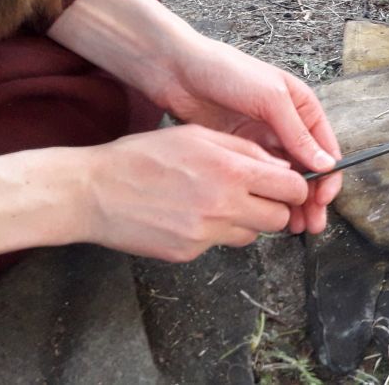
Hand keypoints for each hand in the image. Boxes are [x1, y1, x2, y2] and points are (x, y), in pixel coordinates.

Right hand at [81, 125, 309, 261]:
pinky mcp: (189, 252)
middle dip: (275, 207)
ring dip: (247, 221)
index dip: (296, 187)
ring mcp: (206, 232)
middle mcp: (223, 204)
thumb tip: (282, 167)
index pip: (293, 188)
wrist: (92, 192)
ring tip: (219, 203)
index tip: (287, 185)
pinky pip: (221, 245)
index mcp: (230, 169)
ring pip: (253, 235)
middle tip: (256, 196)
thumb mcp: (197, 135)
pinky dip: (216, 233)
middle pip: (280, 217)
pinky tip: (192, 216)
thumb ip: (246, 149)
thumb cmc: (142, 157)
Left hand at [161, 38, 342, 233]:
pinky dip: (266, 195)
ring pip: (285, 177)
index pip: (325, 148)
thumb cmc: (227, 71)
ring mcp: (263, 139)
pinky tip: (266, 211)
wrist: (177, 69)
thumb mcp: (269, 98)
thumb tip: (325, 164)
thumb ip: (297, 132)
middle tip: (311, 224)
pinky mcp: (240, 150)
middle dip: (312, 197)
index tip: (323, 200)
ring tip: (292, 226)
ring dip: (291, 201)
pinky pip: (260, 178)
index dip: (328, 177)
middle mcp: (287, 125)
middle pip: (308, 168)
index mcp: (302, 107)